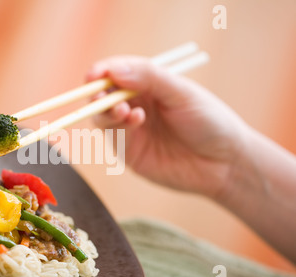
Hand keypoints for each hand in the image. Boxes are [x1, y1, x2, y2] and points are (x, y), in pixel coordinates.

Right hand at [87, 55, 250, 198]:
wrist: (224, 163)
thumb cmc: (209, 121)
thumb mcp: (182, 92)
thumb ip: (149, 78)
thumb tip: (114, 70)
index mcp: (150, 84)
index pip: (117, 72)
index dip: (103, 71)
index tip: (94, 74)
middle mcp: (137, 104)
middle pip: (103, 94)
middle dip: (98, 93)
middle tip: (101, 95)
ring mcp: (132, 129)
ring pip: (102, 116)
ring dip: (106, 111)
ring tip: (124, 110)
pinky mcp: (130, 152)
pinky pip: (113, 136)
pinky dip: (118, 126)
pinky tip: (136, 121)